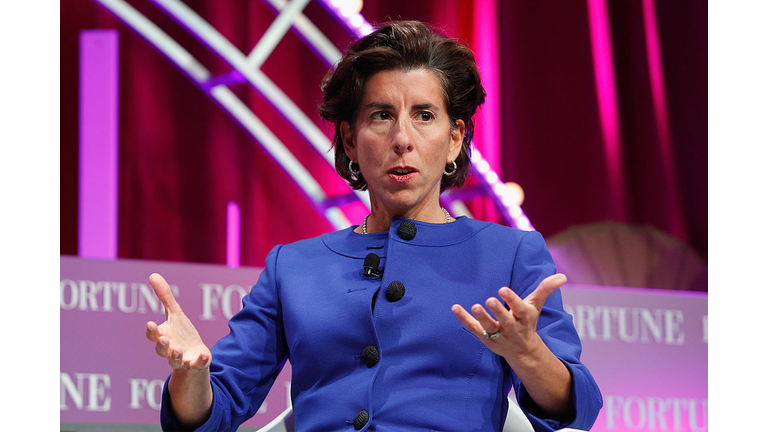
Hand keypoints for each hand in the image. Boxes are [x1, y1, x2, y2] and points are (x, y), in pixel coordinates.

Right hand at [146, 273, 210, 372]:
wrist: (194, 355)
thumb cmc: (181, 334)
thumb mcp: (175, 314)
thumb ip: (165, 297)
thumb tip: (153, 274)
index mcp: (163, 336)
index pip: (153, 335)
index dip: (151, 331)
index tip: (150, 323)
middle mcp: (170, 349)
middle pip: (161, 350)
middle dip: (162, 345)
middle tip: (164, 339)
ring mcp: (182, 359)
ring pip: (175, 360)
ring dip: (176, 356)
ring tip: (179, 350)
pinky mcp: (195, 364)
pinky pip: (196, 364)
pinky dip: (199, 361)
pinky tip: (203, 355)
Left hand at [451, 273, 566, 360]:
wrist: (523, 351)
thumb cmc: (527, 321)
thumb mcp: (536, 305)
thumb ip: (546, 289)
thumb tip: (562, 276)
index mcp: (524, 317)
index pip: (520, 309)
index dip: (512, 299)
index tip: (503, 289)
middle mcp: (512, 328)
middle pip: (505, 320)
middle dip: (498, 311)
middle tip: (489, 300)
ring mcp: (498, 335)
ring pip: (489, 327)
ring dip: (482, 317)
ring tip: (474, 306)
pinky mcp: (486, 339)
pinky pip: (473, 329)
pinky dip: (464, 319)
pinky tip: (454, 307)